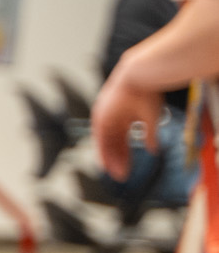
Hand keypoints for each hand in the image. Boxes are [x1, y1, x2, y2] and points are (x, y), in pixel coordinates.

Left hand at [92, 56, 165, 179]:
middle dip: (118, 160)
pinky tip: (105, 164)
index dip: (125, 155)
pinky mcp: (100, 117)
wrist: (139, 76)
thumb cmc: (148, 92)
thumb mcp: (150, 118)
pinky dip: (102, 152)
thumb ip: (150, 135)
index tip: (127, 168)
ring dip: (111, 160)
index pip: (122, 141)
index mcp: (124, 117)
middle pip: (114, 144)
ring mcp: (105, 118)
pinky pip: (99, 139)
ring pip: (106, 144)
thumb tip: (153, 150)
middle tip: (121, 176)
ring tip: (116, 174)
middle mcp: (112, 118)